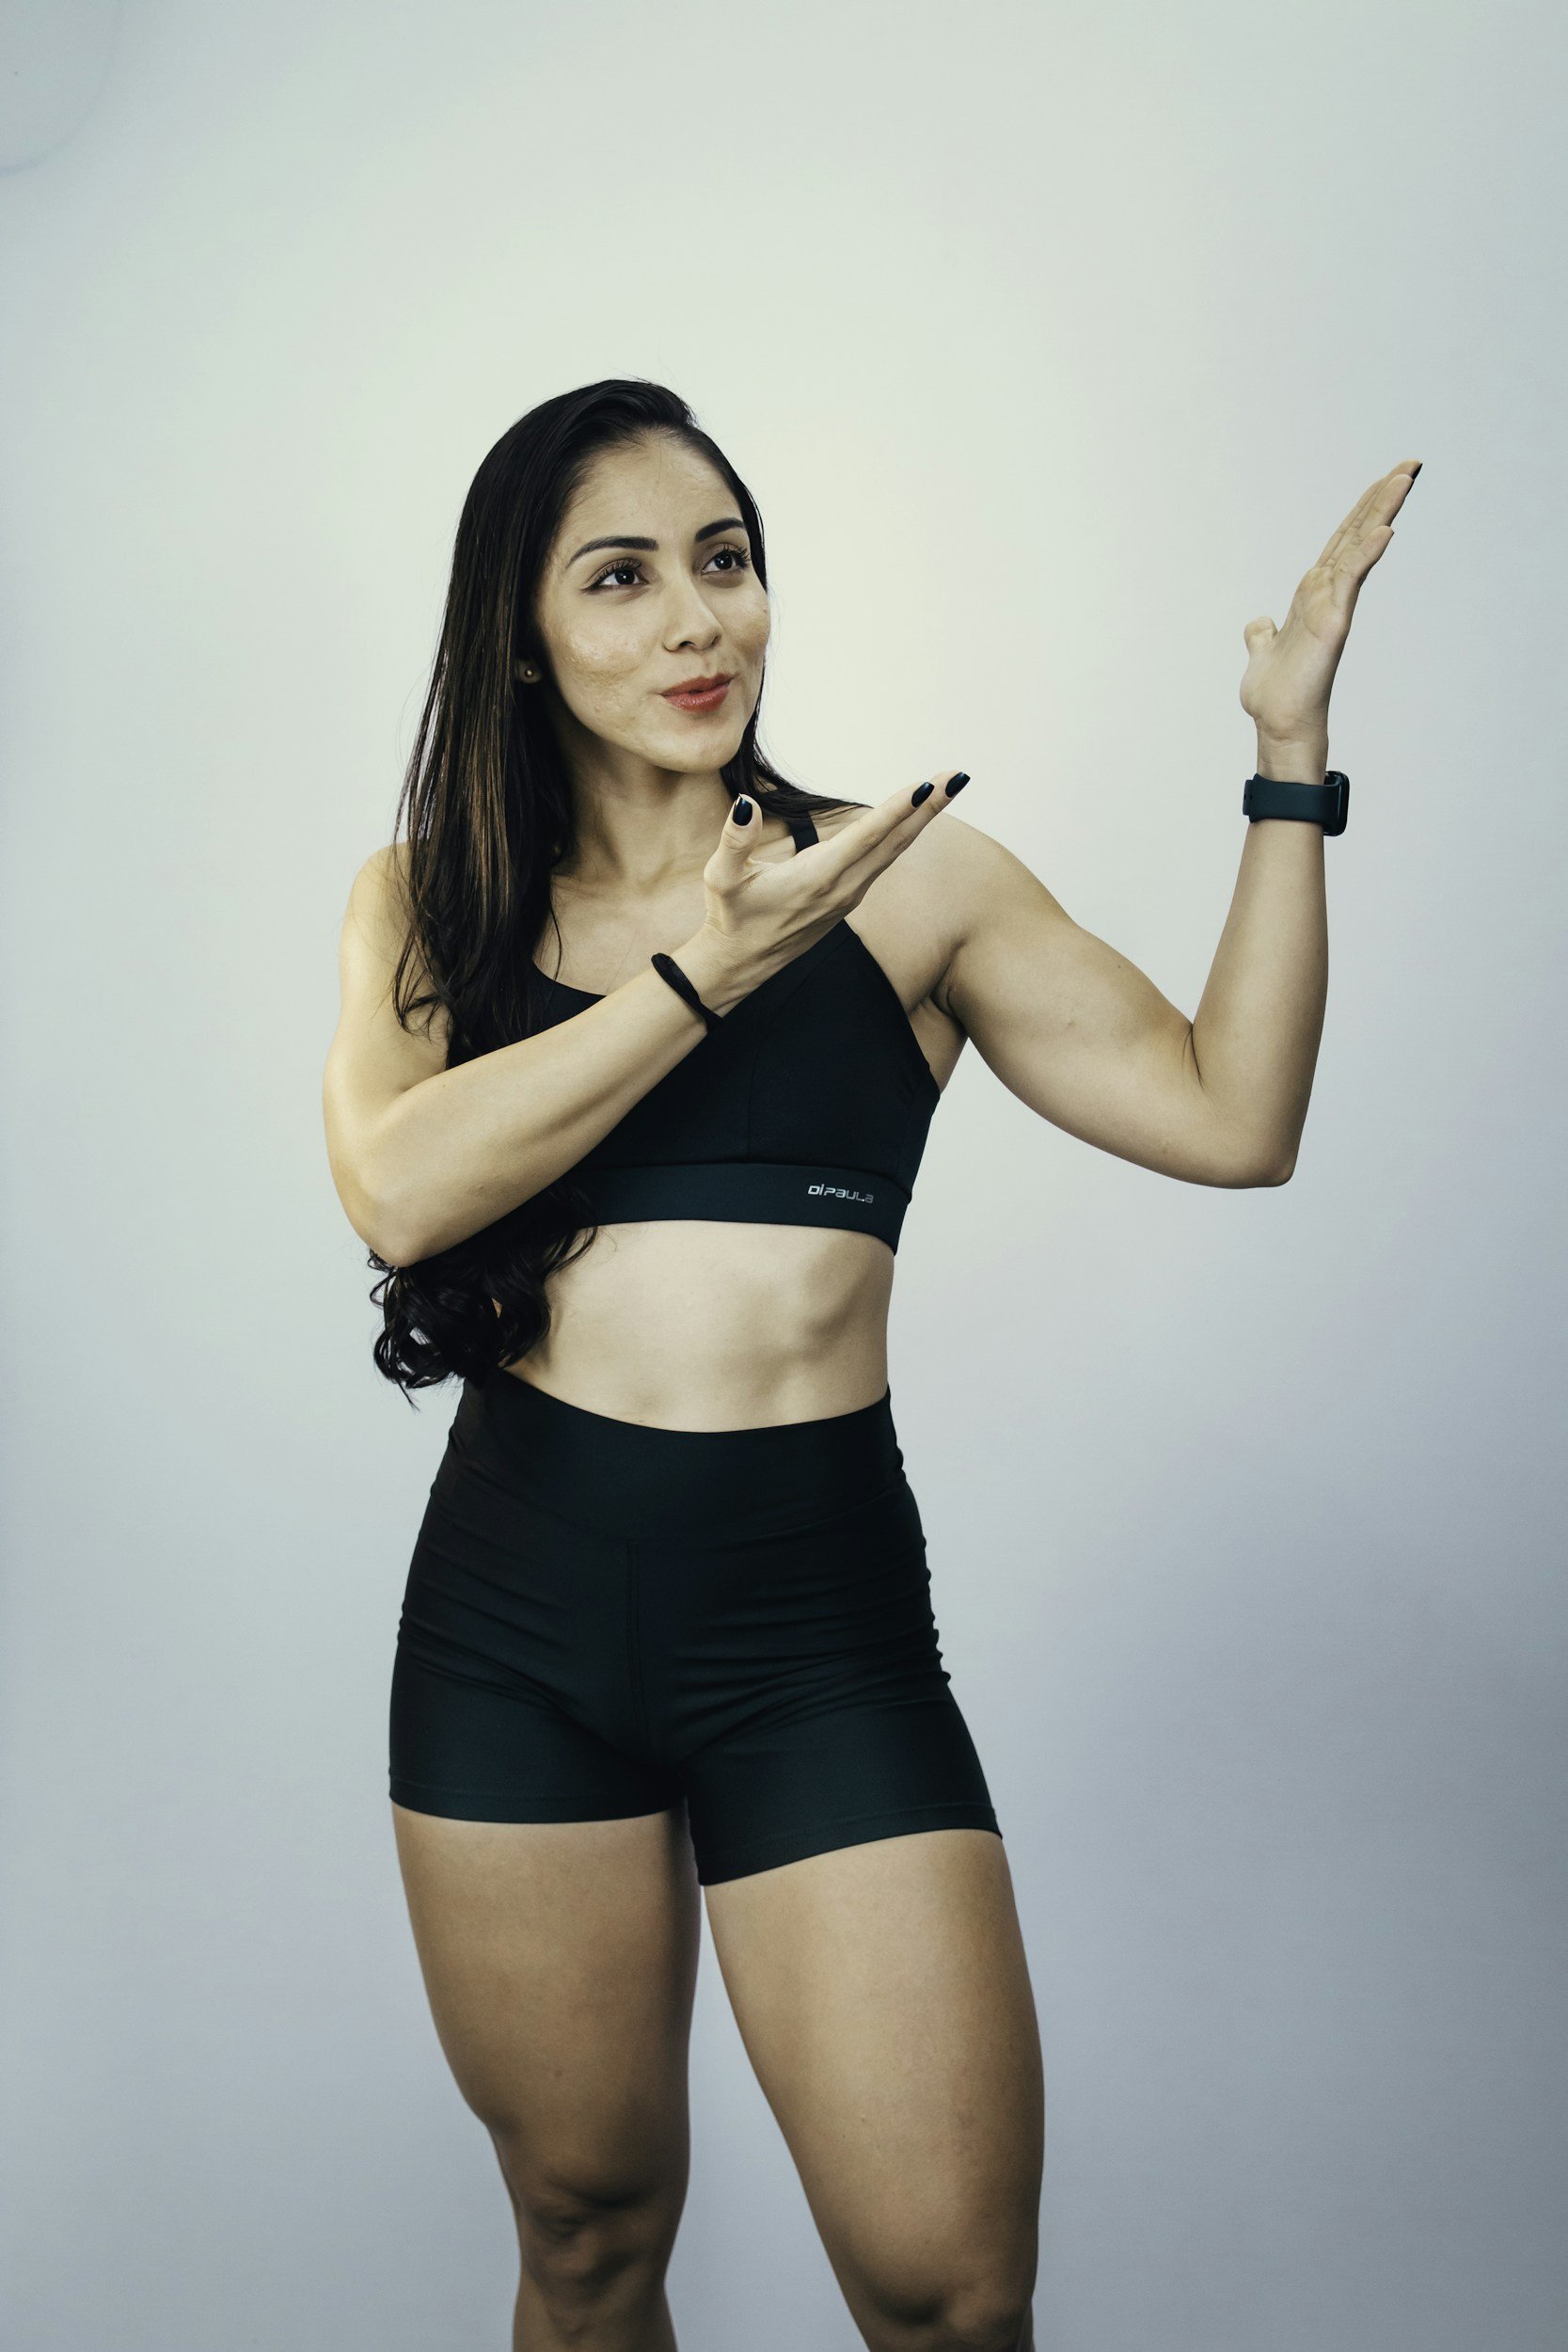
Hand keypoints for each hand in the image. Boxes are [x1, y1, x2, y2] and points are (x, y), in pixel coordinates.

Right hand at [695, 770, 969, 983]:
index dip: (897, 809)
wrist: (738, 967)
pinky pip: (883, 862)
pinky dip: (902, 836)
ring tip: (945, 788)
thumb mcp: (720, 879)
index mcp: (816, 878)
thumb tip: (746, 804)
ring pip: (894, 851)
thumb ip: (734, 840)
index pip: (866, 836)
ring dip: (921, 819)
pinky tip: (914, 820)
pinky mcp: (847, 901)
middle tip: (957, 776)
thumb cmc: (729, 919)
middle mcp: (841, 888)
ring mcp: (848, 897)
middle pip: (895, 841)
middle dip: (929, 807)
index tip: (926, 784)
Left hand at [1240, 459, 1422, 750]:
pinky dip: (1366, 554)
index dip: (1362, 510)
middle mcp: (1328, 594)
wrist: (1278, 722)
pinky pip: (1350, 580)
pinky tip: (1384, 530)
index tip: (1386, 479)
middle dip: (1381, 498)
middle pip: (1357, 535)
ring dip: (1381, 512)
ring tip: (1404, 478)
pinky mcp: (1333, 623)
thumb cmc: (1276, 692)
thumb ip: (1262, 633)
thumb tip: (1259, 624)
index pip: (1342, 541)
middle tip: (1410, 464)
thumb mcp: (1263, 651)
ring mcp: (1334, 606)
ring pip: (1359, 549)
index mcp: (1314, 594)